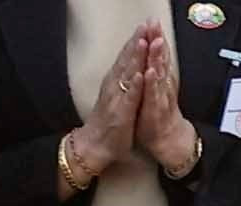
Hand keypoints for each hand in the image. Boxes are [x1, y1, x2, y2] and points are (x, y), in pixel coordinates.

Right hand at [72, 27, 146, 176]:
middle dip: (137, 42)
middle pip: (127, 60)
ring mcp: (117, 99)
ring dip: (135, 58)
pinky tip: (140, 74)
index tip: (144, 26)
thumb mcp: (118, 99)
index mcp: (116, 83)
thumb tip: (132, 70)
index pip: (126, 57)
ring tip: (144, 41)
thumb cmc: (109, 124)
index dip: (135, 41)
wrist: (95, 146)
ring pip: (127, 74)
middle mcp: (114, 86)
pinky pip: (129, 98)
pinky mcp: (120, 114)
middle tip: (145, 25)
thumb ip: (124, 84)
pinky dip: (135, 86)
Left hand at [135, 26, 197, 175]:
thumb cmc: (157, 117)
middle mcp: (160, 87)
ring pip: (158, 74)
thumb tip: (154, 57)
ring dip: (157, 58)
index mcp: (157, 80)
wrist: (167, 142)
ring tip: (156, 41)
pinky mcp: (155, 111)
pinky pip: (153, 95)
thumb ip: (156, 74)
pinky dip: (152, 83)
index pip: (156, 55)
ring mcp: (159, 98)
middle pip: (159, 60)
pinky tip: (150, 72)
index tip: (152, 22)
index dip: (154, 38)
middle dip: (157, 41)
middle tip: (156, 24)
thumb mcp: (155, 92)